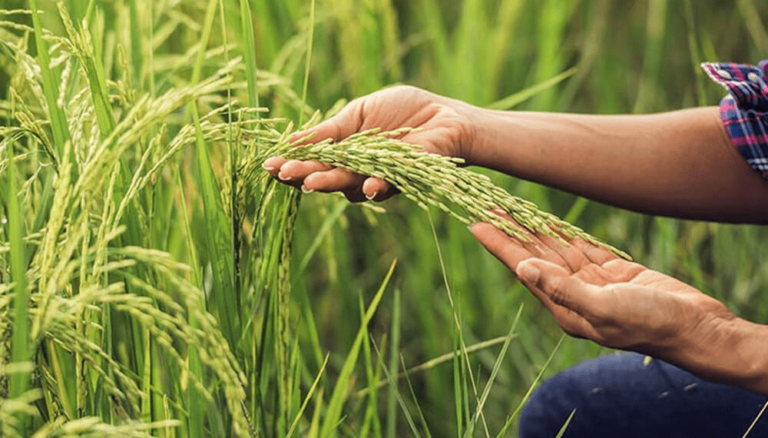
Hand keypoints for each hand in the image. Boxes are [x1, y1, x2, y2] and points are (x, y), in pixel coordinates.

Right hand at [263, 85, 477, 201]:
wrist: (444, 116)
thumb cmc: (402, 111)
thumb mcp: (359, 114)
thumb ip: (330, 131)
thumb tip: (291, 141)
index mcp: (343, 152)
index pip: (311, 161)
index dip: (291, 163)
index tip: (269, 165)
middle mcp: (356, 171)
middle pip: (324, 176)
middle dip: (303, 176)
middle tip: (285, 174)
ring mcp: (377, 178)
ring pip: (349, 186)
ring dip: (331, 183)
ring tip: (312, 182)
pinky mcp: (402, 180)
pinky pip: (385, 187)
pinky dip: (374, 186)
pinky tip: (366, 185)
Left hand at [469, 219, 736, 356]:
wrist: (695, 327)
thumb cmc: (650, 323)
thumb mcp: (604, 308)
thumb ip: (563, 289)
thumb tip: (523, 269)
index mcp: (564, 307)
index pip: (523, 269)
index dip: (499, 245)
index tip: (476, 223)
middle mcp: (572, 294)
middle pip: (533, 255)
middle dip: (510, 231)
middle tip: (486, 205)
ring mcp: (592, 283)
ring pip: (555, 249)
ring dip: (533, 228)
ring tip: (509, 207)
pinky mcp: (612, 273)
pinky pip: (580, 248)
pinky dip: (563, 232)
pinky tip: (546, 220)